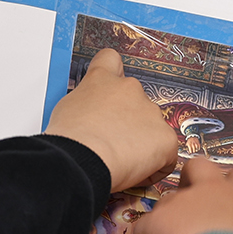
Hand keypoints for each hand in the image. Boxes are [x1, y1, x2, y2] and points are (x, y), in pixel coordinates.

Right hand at [46, 50, 179, 192]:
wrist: (82, 159)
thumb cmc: (68, 140)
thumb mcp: (66, 109)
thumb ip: (85, 104)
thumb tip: (88, 117)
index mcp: (102, 79)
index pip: (111, 60)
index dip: (112, 75)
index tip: (111, 91)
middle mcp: (130, 89)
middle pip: (135, 102)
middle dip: (128, 122)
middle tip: (111, 143)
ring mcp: (151, 112)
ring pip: (151, 129)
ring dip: (141, 144)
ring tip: (120, 161)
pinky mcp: (166, 138)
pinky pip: (166, 155)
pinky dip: (154, 166)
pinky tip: (134, 173)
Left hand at [133, 156, 232, 233]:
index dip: (231, 190)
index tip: (228, 210)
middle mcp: (215, 190)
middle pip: (198, 166)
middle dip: (192, 182)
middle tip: (194, 209)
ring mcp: (184, 202)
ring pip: (168, 198)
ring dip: (170, 219)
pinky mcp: (160, 220)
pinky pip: (144, 227)